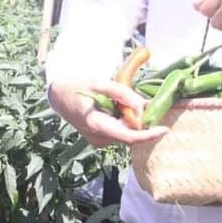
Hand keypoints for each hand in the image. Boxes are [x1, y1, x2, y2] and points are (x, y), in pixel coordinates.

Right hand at [48, 80, 168, 147]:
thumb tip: (142, 107)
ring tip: (121, 101)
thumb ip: (122, 94)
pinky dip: (122, 120)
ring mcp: (98, 139)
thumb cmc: (76, 86)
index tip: (164, 128)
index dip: (149, 135)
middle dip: (140, 120)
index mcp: (97, 125)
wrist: (57, 95)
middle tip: (145, 102)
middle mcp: (99, 138)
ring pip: (124, 131)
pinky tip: (115, 107)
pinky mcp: (99, 138)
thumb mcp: (98, 83)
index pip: (129, 137)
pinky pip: (118, 131)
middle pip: (129, 133)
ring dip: (130, 119)